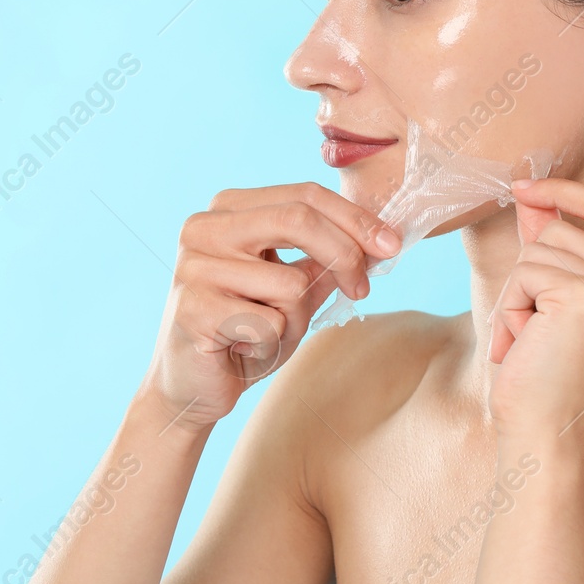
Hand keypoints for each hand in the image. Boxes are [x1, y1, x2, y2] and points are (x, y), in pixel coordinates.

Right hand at [143, 182, 401, 430]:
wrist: (194, 387)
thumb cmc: (248, 330)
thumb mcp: (295, 288)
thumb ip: (326, 259)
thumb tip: (378, 239)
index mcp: (228, 209)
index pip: (303, 196)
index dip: (354, 218)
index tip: (391, 244)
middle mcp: (204, 227)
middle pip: (297, 220)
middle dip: (344, 254)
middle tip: (363, 288)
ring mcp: (193, 267)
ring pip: (289, 283)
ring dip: (295, 320)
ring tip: (266, 334)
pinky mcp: (192, 309)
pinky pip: (268, 324)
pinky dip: (270, 345)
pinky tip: (242, 350)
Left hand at [487, 177, 583, 442]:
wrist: (547, 438)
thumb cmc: (547, 378)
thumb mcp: (557, 303)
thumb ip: (552, 247)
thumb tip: (532, 196)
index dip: (566, 191)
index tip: (526, 187)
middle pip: (562, 228)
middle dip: (529, 274)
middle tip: (532, 330)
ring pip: (538, 250)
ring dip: (516, 296)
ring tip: (530, 342)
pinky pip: (524, 273)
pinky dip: (508, 310)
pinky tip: (520, 347)